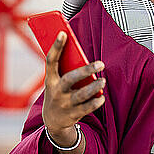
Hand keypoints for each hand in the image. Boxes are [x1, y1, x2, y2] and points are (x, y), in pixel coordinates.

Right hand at [42, 31, 105, 145]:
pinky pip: (87, 108)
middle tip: (101, 64)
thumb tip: (81, 55)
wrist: (52, 120)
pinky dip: (95, 102)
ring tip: (103, 80)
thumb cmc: (58, 93)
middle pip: (70, 79)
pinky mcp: (73, 114)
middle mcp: (56, 91)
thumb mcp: (55, 82)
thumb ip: (65, 70)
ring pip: (81, 95)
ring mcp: (64, 104)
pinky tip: (101, 97)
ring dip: (94, 87)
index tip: (63, 33)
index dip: (56, 47)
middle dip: (86, 70)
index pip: (50, 60)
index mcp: (50, 79)